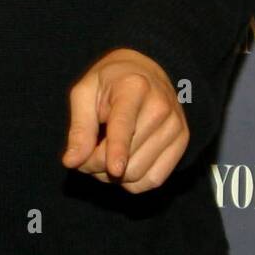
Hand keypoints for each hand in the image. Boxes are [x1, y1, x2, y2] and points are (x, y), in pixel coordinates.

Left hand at [62, 48, 187, 192]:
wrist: (145, 72)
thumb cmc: (109, 82)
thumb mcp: (85, 93)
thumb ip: (79, 127)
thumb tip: (72, 161)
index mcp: (133, 87)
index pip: (124, 124)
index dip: (118, 148)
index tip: (114, 170)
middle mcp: (160, 105)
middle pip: (128, 155)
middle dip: (98, 166)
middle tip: (84, 159)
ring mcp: (175, 125)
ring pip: (140, 173)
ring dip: (114, 177)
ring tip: (101, 159)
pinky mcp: (182, 141)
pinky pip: (155, 179)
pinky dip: (133, 182)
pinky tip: (122, 166)